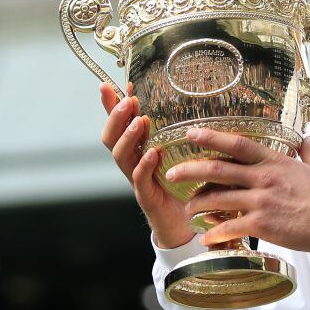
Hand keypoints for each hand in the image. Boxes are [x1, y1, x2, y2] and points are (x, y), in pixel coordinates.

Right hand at [99, 83, 193, 248]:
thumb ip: (184, 134)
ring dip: (128, 137)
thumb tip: (198, 102)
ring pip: (121, 157)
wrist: (187, 226)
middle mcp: (134, 164)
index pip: (120, 124)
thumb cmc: (186, 186)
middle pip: (112, 138)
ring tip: (138, 121)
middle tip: (126, 100)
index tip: (111, 84)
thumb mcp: (185, 153)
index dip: (113, 106)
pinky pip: (140, 180)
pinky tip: (151, 153)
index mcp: (140, 150)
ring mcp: (138, 181)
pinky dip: (144, 165)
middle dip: (115, 117)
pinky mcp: (147, 198)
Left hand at [166, 128, 309, 254]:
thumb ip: (309, 151)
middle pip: (217, 170)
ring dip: (198, 204)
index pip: (237, 144)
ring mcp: (260, 202)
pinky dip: (214, 233)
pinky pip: (229, 227)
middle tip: (172, 173)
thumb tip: (307, 138)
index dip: (211, 138)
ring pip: (217, 199)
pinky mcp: (261, 225)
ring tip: (188, 209)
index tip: (191, 134)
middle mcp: (263, 179)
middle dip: (189, 170)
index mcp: (275, 162)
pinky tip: (205, 238)